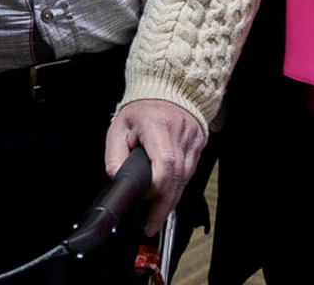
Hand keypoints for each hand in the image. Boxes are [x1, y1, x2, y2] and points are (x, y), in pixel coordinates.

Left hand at [104, 99, 205, 236]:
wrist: (168, 89)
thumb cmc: (141, 110)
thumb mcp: (118, 127)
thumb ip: (114, 155)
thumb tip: (117, 179)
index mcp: (157, 125)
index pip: (165, 162)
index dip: (157, 187)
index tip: (145, 200)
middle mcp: (178, 131)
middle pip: (177, 176)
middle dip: (164, 205)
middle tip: (151, 224)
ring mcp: (192, 138)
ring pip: (186, 177)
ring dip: (171, 199)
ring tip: (157, 217)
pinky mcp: (198, 144)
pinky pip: (190, 172)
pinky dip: (179, 186)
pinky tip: (168, 197)